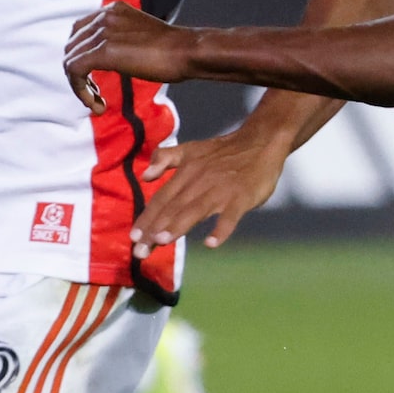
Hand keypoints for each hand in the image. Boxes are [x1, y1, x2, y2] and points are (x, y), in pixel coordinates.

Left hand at [64, 1, 198, 113]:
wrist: (187, 51)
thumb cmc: (174, 51)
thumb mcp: (140, 38)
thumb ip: (122, 40)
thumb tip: (113, 57)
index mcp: (112, 10)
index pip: (80, 31)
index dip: (81, 57)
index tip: (95, 79)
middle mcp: (104, 16)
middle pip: (72, 46)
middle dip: (78, 74)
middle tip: (96, 95)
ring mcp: (102, 32)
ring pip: (70, 60)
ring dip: (79, 87)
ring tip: (96, 103)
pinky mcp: (103, 51)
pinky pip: (75, 71)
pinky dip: (80, 91)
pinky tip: (97, 105)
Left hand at [132, 126, 289, 254]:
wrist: (260, 141)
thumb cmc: (224, 151)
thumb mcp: (191, 149)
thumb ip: (166, 158)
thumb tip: (145, 175)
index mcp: (186, 172)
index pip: (162, 198)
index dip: (147, 218)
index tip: (133, 238)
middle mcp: (199, 181)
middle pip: (173, 207)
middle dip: (155, 229)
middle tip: (140, 251)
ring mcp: (221, 189)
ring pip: (195, 209)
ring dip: (178, 225)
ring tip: (162, 240)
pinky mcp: (241, 196)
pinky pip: (230, 214)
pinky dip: (222, 228)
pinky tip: (212, 242)